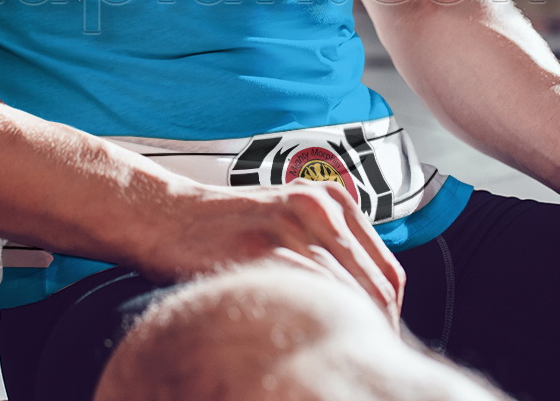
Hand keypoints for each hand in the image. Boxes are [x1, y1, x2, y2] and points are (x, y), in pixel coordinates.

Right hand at [138, 179, 404, 330]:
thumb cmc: (232, 227)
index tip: (377, 346)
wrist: (169, 214)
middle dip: (372, 332)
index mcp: (333, 200)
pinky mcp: (260, 247)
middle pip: (374, 290)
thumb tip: (375, 313)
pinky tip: (296, 340)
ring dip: (340, 333)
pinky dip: (308, 326)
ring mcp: (289, 225)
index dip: (389, 319)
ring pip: (344, 298)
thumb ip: (333, 253)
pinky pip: (306, 297)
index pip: (389, 275)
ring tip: (326, 354)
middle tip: (354, 359)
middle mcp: (318, 206)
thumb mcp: (292, 223)